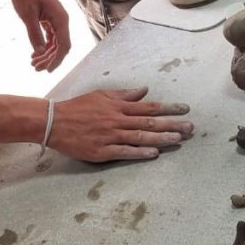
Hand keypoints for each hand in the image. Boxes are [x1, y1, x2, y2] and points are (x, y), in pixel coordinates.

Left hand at [2, 0, 70, 71]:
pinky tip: (35, 53)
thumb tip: (40, 52)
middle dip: (50, 60)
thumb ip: (34, 33)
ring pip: (55, 44)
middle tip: (35, 68)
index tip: (46, 70)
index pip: (64, 45)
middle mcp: (61, 20)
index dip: (56, 60)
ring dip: (46, 55)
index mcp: (60, 18)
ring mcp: (56, 20)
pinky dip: (44, 47)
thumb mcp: (27, 14)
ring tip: (33, 63)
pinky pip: (51, 37)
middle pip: (61, 47)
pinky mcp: (49, 19)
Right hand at [51, 87, 192, 161]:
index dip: (168, 108)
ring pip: (140, 137)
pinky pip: (124, 152)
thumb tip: (144, 90)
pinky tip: (153, 154)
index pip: (149, 107)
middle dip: (172, 124)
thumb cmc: (77, 108)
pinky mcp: (101, 151)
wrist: (53, 122)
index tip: (185, 109)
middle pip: (149, 122)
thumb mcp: (101, 95)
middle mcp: (117, 120)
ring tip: (178, 139)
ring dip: (161, 138)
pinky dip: (139, 153)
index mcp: (118, 106)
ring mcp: (110, 136)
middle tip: (190, 127)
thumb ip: (124, 95)